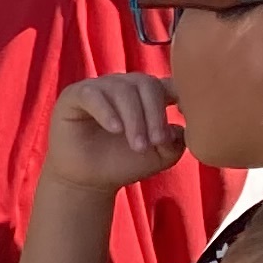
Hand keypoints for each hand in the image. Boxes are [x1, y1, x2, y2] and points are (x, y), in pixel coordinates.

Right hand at [44, 70, 187, 189]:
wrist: (90, 181)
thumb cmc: (125, 163)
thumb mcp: (161, 155)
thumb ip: (177, 139)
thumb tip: (180, 124)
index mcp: (147, 94)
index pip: (168, 82)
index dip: (180, 95)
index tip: (187, 118)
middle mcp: (124, 85)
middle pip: (146, 84)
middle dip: (154, 114)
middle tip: (156, 142)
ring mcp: (99, 88)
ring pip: (122, 89)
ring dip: (134, 119)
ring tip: (137, 146)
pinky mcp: (74, 95)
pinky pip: (92, 94)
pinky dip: (106, 111)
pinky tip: (115, 129)